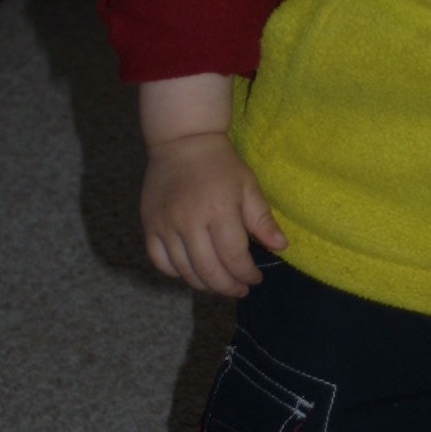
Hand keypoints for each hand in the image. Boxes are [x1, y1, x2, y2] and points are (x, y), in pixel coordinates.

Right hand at [141, 131, 286, 295]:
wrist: (182, 141)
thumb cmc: (220, 164)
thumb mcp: (248, 186)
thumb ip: (263, 220)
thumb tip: (281, 247)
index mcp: (218, 210)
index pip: (234, 257)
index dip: (246, 274)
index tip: (255, 278)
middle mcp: (189, 221)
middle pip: (209, 270)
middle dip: (228, 287)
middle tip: (240, 290)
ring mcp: (165, 225)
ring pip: (185, 271)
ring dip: (205, 285)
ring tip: (219, 284)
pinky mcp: (149, 225)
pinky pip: (160, 261)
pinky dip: (177, 273)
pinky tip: (192, 272)